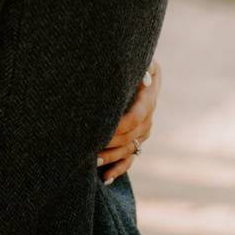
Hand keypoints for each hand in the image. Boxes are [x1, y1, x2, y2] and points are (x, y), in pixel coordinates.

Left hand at [97, 60, 159, 183]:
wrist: (118, 63)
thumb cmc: (117, 56)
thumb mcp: (129, 58)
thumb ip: (136, 67)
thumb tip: (144, 79)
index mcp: (147, 94)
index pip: (135, 118)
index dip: (117, 127)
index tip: (97, 131)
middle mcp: (148, 113)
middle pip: (131, 136)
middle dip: (109, 143)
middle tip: (87, 149)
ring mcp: (143, 128)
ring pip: (130, 148)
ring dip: (111, 157)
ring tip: (90, 162)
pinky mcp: (136, 139)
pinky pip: (131, 158)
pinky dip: (118, 169)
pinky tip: (105, 178)